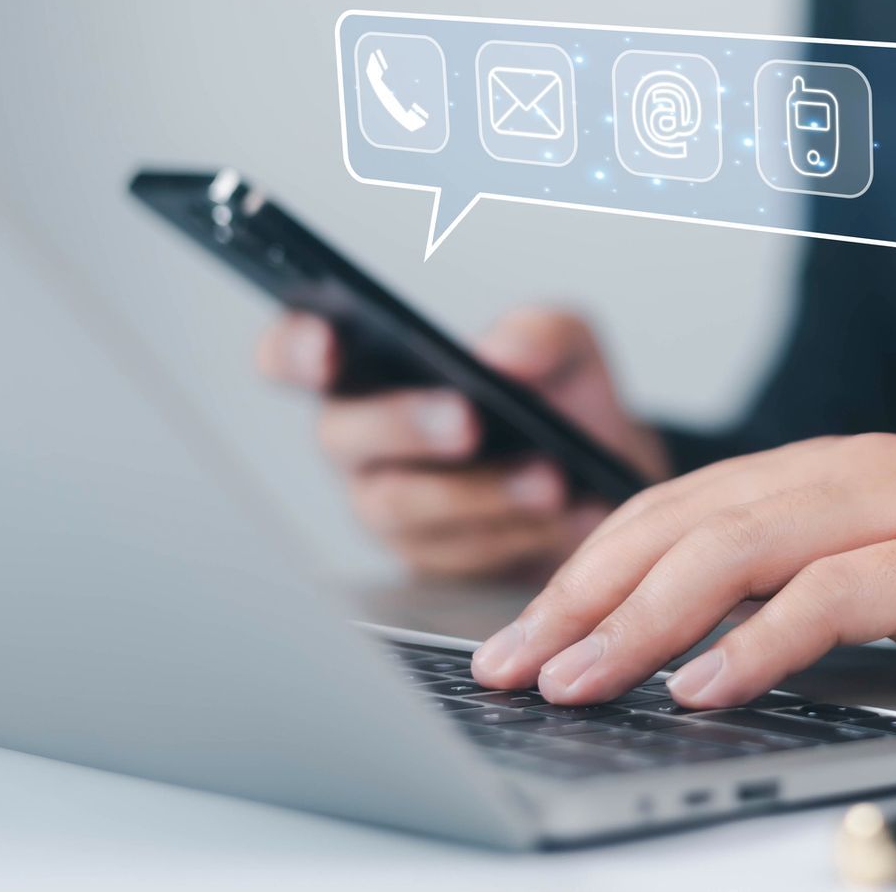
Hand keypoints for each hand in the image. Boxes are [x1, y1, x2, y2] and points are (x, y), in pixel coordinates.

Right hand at [256, 308, 669, 578]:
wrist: (603, 477)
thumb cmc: (558, 401)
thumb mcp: (564, 350)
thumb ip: (538, 333)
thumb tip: (501, 353)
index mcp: (370, 368)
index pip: (292, 354)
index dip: (295, 348)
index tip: (328, 343)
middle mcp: (364, 441)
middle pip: (344, 435)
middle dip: (407, 425)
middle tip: (470, 421)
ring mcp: (391, 507)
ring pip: (403, 505)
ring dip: (480, 491)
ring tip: (549, 478)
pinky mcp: (434, 562)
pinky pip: (457, 554)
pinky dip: (520, 531)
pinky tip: (571, 513)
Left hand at [468, 434, 895, 706]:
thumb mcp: (880, 558)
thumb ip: (791, 578)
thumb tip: (683, 642)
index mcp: (816, 472)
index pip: (670, 508)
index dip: (583, 569)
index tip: (520, 634)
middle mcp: (841, 476)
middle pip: (679, 522)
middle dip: (581, 595)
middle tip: (513, 663)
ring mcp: (895, 510)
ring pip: (736, 548)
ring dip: (642, 618)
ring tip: (578, 678)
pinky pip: (833, 596)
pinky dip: (759, 640)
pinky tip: (708, 685)